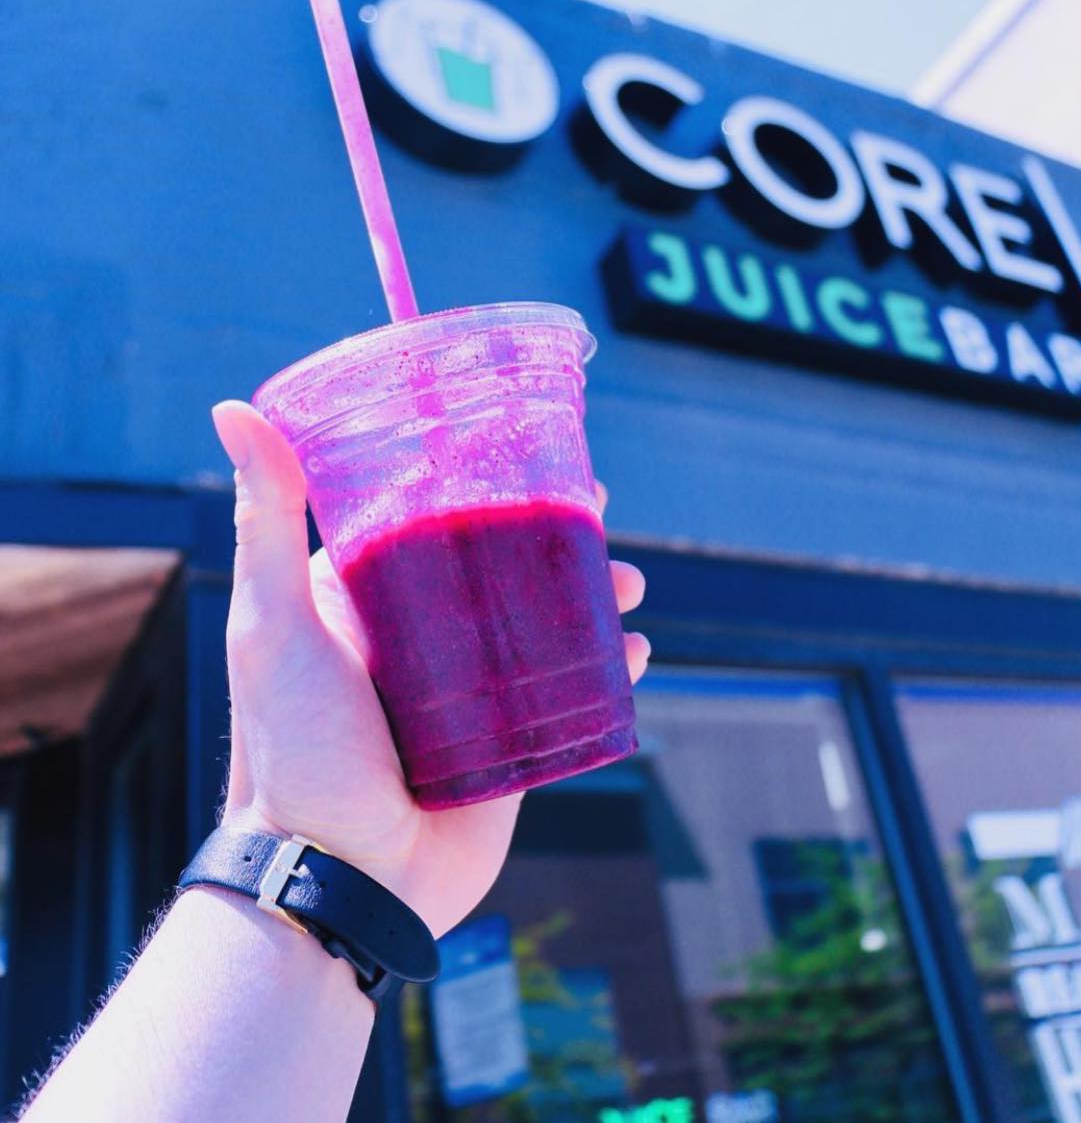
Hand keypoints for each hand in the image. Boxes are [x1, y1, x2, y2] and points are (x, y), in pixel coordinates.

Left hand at [210, 400, 649, 936]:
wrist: (340, 884)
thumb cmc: (295, 753)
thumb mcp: (275, 624)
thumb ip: (267, 521)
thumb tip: (236, 407)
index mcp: (366, 602)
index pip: (432, 522)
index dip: (484, 485)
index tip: (532, 455)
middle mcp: (419, 643)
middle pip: (502, 570)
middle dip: (557, 541)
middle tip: (600, 518)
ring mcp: (469, 694)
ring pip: (546, 627)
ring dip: (593, 599)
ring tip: (628, 586)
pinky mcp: (510, 745)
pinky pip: (569, 696)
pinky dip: (608, 670)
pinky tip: (633, 655)